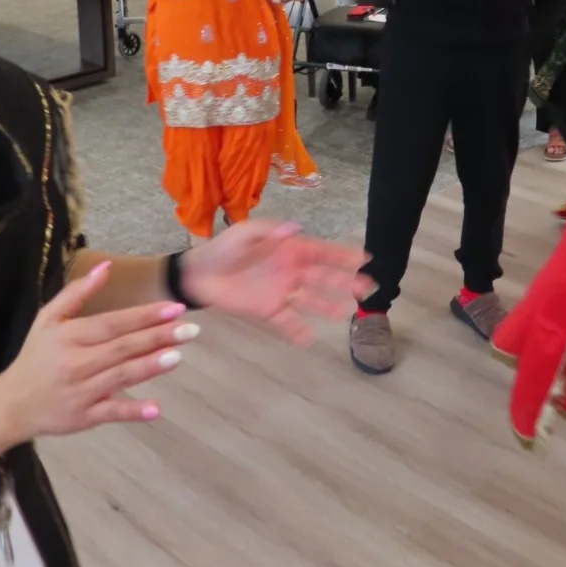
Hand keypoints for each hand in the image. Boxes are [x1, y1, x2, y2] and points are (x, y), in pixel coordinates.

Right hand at [0, 263, 197, 439]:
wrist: (10, 405)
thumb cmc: (35, 358)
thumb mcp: (47, 319)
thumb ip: (77, 292)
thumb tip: (106, 267)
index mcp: (69, 336)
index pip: (113, 323)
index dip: (144, 315)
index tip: (175, 307)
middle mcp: (76, 363)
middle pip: (122, 347)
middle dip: (158, 337)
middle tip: (191, 330)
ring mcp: (81, 392)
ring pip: (121, 376)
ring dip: (150, 366)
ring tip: (178, 355)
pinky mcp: (83, 417)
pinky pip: (110, 413)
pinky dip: (132, 411)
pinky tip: (155, 409)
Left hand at [180, 221, 373, 346]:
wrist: (198, 274)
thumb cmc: (223, 248)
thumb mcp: (244, 232)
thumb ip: (269, 230)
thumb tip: (294, 228)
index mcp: (288, 249)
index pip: (321, 251)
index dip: (343, 254)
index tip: (364, 258)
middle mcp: (291, 270)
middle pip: (324, 277)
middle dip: (346, 281)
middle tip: (367, 288)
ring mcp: (281, 291)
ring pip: (311, 299)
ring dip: (328, 305)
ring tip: (346, 313)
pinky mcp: (268, 310)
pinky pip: (287, 321)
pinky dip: (297, 331)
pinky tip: (309, 339)